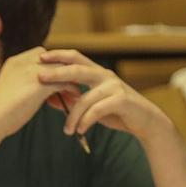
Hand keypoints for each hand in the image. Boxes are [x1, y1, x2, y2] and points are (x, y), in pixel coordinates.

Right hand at [0, 46, 64, 139]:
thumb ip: (26, 83)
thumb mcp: (13, 90)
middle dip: (64, 73)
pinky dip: (72, 90)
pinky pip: (65, 82)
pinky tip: (73, 100)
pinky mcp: (40, 85)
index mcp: (15, 62)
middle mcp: (24, 62)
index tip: (57, 81)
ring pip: (62, 70)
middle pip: (54, 60)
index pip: (41, 54)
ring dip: (71, 81)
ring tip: (75, 95)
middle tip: (72, 85)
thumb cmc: (0, 112)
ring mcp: (32, 72)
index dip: (52, 67)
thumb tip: (41, 91)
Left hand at [37, 49, 174, 142]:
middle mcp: (105, 76)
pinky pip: (97, 110)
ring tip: (66, 129)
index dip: (58, 56)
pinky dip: (86, 121)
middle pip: (77, 69)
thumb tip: (51, 100)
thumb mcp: (93, 105)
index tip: (40, 57)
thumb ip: (75, 100)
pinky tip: (79, 130)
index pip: (76, 58)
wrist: (145, 122)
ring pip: (85, 98)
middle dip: (57, 73)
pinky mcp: (121, 100)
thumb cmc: (117, 112)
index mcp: (97, 73)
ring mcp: (114, 86)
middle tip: (40, 77)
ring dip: (73, 115)